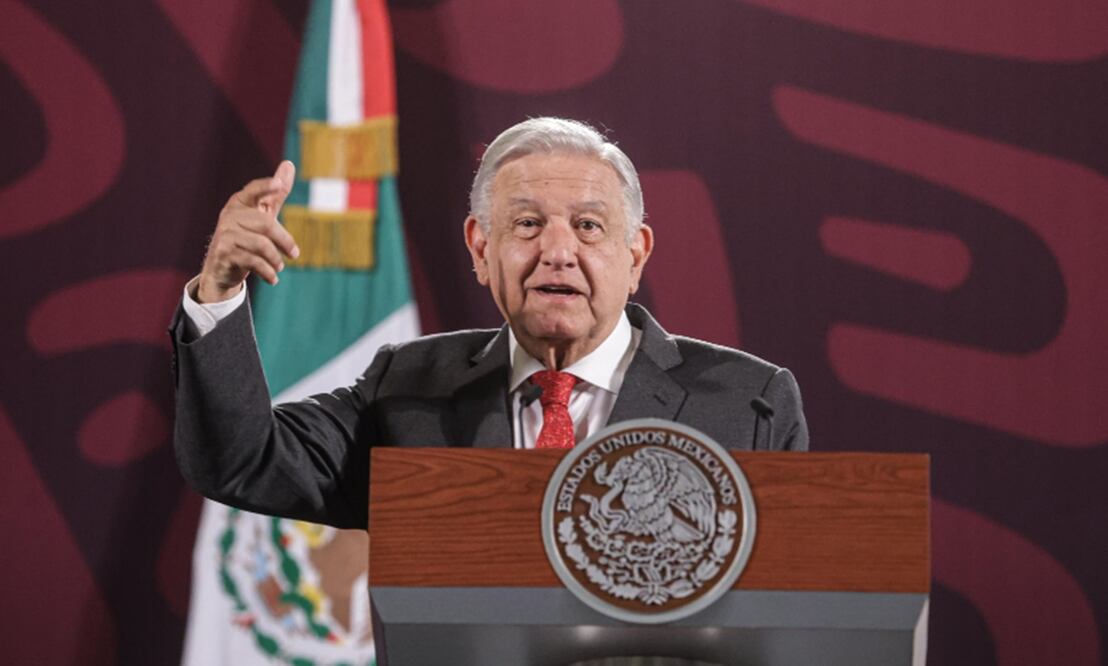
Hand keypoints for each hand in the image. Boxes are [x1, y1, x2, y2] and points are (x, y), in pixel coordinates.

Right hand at [197, 161, 299, 302]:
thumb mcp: (262, 215)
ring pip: (260, 244)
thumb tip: (289, 164)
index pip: (254, 191)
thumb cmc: (247, 236)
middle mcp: (230, 215)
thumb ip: (275, 194)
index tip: (278, 185)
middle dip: (284, 241)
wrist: (222, 268)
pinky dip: (267, 271)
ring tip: (280, 267)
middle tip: (295, 254)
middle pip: (266, 224)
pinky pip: (252, 261)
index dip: (266, 187)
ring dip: (275, 259)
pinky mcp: (223, 253)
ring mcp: (225, 234)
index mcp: (240, 203)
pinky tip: (273, 279)